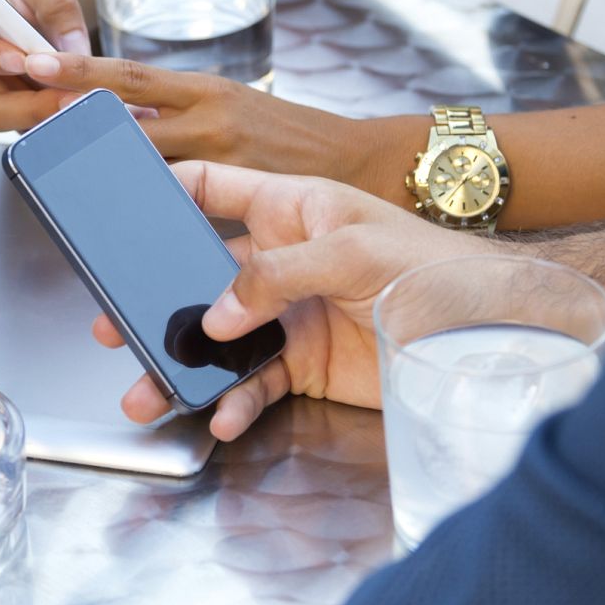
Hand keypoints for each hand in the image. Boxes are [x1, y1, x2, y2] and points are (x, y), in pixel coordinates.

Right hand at [0, 0, 93, 131]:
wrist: (46, 6)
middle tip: (66, 98)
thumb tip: (71, 46)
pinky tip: (89, 114)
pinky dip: (64, 123)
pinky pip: (40, 129)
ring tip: (84, 106)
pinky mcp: (26, 115)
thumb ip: (56, 5)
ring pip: (16, 124)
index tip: (21, 60)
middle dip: (29, 106)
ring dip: (50, 119)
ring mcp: (2, 99)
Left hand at [19, 49, 406, 184]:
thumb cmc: (291, 135)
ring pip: (147, 168)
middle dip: (74, 128)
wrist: (363, 162)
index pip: (129, 76)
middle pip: (126, 124)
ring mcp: (224, 162)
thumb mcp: (233, 106)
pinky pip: (184, 213)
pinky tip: (124, 227)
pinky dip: (152, 215)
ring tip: (55, 177)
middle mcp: (210, 121)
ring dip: (102, 173)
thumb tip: (116, 115)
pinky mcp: (240, 202)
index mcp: (206, 90)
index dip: (79, 71)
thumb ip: (178, 113)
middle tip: (23, 128)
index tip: (35, 64)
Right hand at [93, 162, 488, 440]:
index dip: (167, 192)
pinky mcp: (306, 364)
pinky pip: (256, 384)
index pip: (215, 189)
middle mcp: (282, 259)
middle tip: (113, 324)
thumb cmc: (437, 265)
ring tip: (146, 391)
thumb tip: (217, 314)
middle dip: (154, 301)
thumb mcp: (354, 249)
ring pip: (218, 340)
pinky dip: (236, 403)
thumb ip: (278, 274)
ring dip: (182, 367)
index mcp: (291, 208)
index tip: (121, 210)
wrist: (492, 331)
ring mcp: (290, 314)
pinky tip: (221, 416)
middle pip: (200, 276)